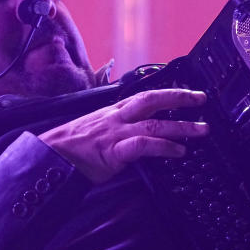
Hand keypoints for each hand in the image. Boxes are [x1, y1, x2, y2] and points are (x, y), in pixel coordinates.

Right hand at [40, 88, 208, 183]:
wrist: (48, 157)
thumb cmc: (71, 147)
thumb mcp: (97, 129)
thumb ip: (119, 128)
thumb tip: (139, 133)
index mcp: (114, 111)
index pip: (145, 95)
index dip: (168, 92)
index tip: (188, 92)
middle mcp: (117, 117)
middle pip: (152, 100)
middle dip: (179, 98)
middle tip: (201, 99)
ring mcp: (115, 133)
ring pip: (154, 124)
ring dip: (182, 127)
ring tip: (201, 130)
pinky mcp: (113, 152)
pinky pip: (143, 146)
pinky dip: (164, 148)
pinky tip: (179, 152)